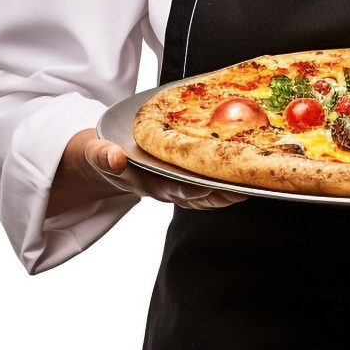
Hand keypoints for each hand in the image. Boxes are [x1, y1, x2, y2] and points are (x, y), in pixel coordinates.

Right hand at [47, 129, 247, 215]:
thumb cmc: (102, 154)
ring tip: (254, 180)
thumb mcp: (95, 153)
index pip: (177, 191)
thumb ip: (102, 156)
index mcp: (146, 183)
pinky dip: (225, 179)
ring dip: (230, 188)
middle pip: (201, 196)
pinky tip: (242, 170)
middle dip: (225, 192)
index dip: (199, 190)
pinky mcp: (183, 180)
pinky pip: (207, 184)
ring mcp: (175, 186)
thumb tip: (114, 158)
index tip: (219, 186)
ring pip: (209, 194)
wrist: (101, 160)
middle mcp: (165, 188)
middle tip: (249, 184)